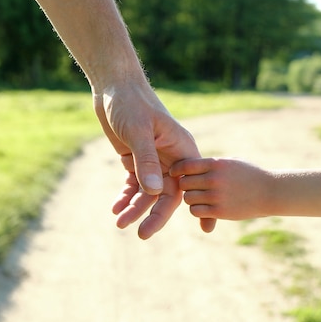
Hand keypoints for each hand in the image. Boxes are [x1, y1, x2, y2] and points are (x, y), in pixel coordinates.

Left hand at [94, 81, 216, 238]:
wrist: (113, 86)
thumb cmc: (130, 102)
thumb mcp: (138, 131)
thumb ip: (147, 161)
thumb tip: (155, 192)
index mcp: (181, 148)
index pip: (191, 183)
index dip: (197, 207)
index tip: (207, 228)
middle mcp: (170, 157)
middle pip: (167, 193)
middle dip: (155, 214)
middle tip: (142, 235)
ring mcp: (153, 159)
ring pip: (148, 192)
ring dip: (135, 207)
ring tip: (119, 222)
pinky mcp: (136, 158)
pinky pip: (134, 184)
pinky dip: (125, 196)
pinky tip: (116, 208)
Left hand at [170, 158, 273, 220]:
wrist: (269, 192)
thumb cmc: (249, 174)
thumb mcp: (230, 163)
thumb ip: (210, 164)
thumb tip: (186, 167)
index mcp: (216, 164)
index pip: (186, 165)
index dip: (177, 169)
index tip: (175, 173)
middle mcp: (214, 179)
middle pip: (184, 183)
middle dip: (186, 185)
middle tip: (192, 187)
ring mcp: (216, 196)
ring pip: (188, 198)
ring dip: (191, 199)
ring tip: (200, 197)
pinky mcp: (220, 211)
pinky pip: (196, 211)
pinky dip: (197, 210)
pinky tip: (205, 207)